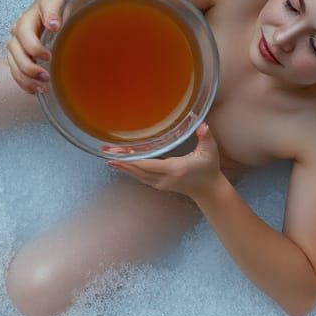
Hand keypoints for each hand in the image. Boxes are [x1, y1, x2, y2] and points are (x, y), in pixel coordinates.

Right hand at [6, 0, 69, 93]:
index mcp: (25, 20)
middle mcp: (17, 33)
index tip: (48, 57)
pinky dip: (23, 82)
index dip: (33, 48)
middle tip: (46, 77)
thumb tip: (53, 25)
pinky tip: (35, 90)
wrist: (53, 4)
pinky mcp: (19, 56)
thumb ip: (53, 10)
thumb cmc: (56, 3)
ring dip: (25, 79)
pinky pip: (16, 71)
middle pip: (15, 53)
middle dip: (28, 68)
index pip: (23, 35)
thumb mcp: (56, 0)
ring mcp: (16, 46)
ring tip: (42, 88)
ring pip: (13, 65)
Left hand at [107, 123, 223, 199]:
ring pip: (138, 175)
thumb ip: (205, 137)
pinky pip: (142, 177)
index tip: (119, 155)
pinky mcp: (160, 185)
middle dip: (122, 162)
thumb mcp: (210, 151)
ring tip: (109, 158)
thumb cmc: (209, 168)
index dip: (132, 160)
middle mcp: (164, 178)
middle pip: (138, 170)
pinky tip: (122, 165)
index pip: (148, 164)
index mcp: (174, 168)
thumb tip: (202, 125)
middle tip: (106, 153)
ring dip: (124, 167)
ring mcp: (161, 183)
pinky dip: (131, 171)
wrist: (209, 190)